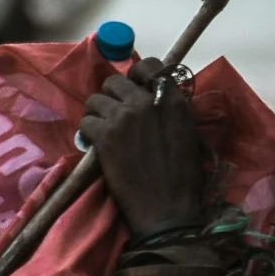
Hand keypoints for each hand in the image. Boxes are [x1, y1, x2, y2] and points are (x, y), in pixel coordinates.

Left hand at [79, 58, 204, 237]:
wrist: (166, 210)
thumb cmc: (184, 179)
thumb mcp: (188, 134)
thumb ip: (171, 111)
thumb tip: (154, 98)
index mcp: (172, 100)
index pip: (149, 65)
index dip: (137, 74)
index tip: (133, 89)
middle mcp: (146, 102)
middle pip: (115, 82)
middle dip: (112, 98)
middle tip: (114, 116)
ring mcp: (123, 118)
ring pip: (95, 100)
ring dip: (97, 115)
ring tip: (102, 132)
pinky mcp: (104, 137)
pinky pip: (86, 122)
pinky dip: (88, 134)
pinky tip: (96, 146)